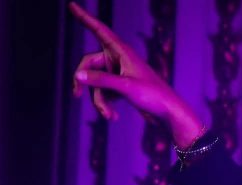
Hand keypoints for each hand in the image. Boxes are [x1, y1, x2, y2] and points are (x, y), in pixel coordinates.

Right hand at [68, 2, 204, 146]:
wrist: (169, 114)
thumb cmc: (153, 96)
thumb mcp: (126, 87)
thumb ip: (101, 80)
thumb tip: (78, 76)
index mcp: (123, 51)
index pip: (99, 30)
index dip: (85, 18)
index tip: (71, 5)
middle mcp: (119, 59)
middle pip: (89, 63)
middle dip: (83, 80)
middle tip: (75, 94)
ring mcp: (119, 73)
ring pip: (96, 82)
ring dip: (99, 100)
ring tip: (108, 115)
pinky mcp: (120, 87)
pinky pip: (104, 92)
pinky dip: (105, 104)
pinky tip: (113, 116)